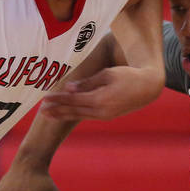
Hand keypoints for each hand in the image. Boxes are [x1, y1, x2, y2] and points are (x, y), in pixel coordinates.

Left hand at [40, 66, 158, 120]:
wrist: (148, 88)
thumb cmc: (128, 75)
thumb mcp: (107, 74)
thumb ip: (87, 83)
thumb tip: (69, 89)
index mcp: (100, 99)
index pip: (73, 100)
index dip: (57, 99)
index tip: (44, 99)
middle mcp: (101, 111)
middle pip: (74, 111)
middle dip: (56, 111)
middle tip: (41, 111)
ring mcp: (105, 116)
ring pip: (79, 116)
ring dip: (63, 115)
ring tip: (49, 116)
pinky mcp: (108, 116)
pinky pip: (87, 116)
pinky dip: (75, 115)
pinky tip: (67, 114)